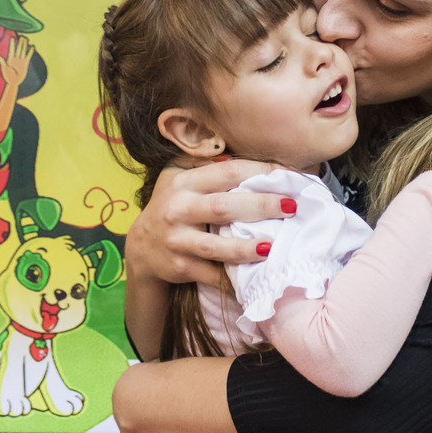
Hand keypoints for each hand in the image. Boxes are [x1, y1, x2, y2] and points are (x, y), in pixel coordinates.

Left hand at [0, 34, 34, 87]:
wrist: (14, 82)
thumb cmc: (7, 76)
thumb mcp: (4, 69)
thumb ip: (2, 62)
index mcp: (10, 59)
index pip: (12, 49)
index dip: (12, 44)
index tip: (12, 37)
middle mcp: (15, 58)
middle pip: (18, 48)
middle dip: (20, 42)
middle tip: (22, 36)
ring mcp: (21, 60)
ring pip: (23, 51)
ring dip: (25, 45)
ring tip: (26, 39)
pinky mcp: (25, 63)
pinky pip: (28, 56)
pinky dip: (30, 51)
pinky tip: (32, 47)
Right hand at [125, 158, 295, 286]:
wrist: (140, 249)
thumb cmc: (172, 206)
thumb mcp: (179, 177)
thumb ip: (206, 163)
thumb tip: (247, 155)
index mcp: (184, 183)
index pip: (228, 171)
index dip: (261, 172)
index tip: (289, 175)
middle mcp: (178, 210)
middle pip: (224, 207)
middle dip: (261, 206)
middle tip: (291, 206)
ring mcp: (177, 241)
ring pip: (215, 246)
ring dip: (245, 248)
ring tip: (272, 246)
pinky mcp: (180, 267)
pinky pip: (211, 273)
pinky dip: (232, 277)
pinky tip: (255, 274)